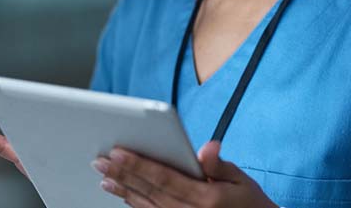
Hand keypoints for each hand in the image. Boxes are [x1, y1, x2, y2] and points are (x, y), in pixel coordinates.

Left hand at [91, 141, 277, 207]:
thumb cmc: (250, 204)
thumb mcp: (242, 180)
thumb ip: (220, 164)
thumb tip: (207, 147)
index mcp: (206, 197)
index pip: (165, 178)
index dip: (138, 165)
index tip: (117, 153)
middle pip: (149, 192)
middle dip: (122, 175)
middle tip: (100, 162)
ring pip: (146, 206)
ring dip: (123, 191)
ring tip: (104, 178)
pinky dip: (135, 205)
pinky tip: (124, 195)